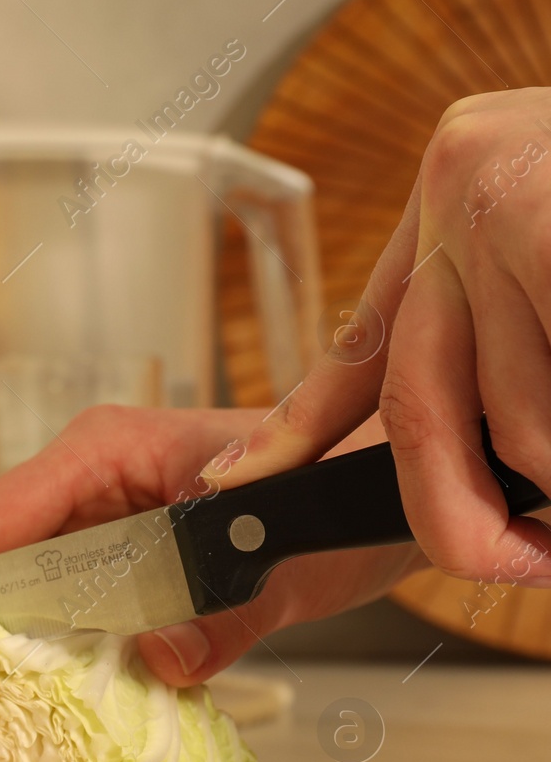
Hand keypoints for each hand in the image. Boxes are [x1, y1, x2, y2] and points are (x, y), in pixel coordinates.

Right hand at [0, 405, 425, 685]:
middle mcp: (89, 478)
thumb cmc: (335, 494)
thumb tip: (158, 661)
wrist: (379, 494)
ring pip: (16, 577)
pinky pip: (57, 600)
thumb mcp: (291, 559)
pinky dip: (30, 638)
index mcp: (108, 450)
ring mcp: (99, 515)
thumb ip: (229, 613)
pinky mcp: (117, 556)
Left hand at [211, 89, 550, 586]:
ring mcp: (510, 202)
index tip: (240, 484)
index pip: (361, 341)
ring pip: (516, 421)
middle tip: (524, 565)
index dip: (293, 430)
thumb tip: (457, 456)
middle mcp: (462, 196)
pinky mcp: (548, 221)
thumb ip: (487, 339)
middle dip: (465, 519)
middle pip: (417, 411)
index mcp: (455, 206)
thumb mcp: (541, 258)